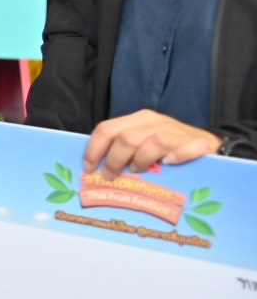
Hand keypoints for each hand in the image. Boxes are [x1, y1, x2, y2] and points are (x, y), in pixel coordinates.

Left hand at [83, 109, 222, 178]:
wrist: (211, 146)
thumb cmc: (171, 148)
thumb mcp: (143, 143)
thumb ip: (123, 150)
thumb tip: (95, 169)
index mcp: (137, 121)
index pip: (107, 129)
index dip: (94, 149)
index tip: (88, 168)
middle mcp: (155, 122)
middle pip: (126, 138)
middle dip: (114, 160)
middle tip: (111, 177)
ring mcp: (177, 132)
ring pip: (152, 142)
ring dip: (141, 159)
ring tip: (138, 171)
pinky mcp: (198, 143)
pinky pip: (185, 148)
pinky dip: (176, 156)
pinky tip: (170, 164)